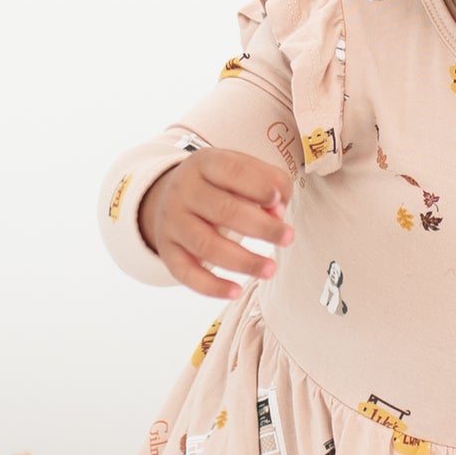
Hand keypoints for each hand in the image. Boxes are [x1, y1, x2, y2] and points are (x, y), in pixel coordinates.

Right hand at [139, 149, 295, 298]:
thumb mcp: (243, 172)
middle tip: (288, 237)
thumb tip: (278, 212)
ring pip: (206, 245)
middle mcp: (184, 190)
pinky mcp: (167, 250)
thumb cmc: (220, 185)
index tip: (279, 202)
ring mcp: (172, 221)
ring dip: (243, 261)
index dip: (259, 187)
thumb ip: (269, 183)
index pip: (232, 171)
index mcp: (205, 164)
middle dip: (261, 227)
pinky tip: (236, 291)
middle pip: (223, 210)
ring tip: (270, 269)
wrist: (172, 197)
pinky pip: (186, 272)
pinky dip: (211, 286)